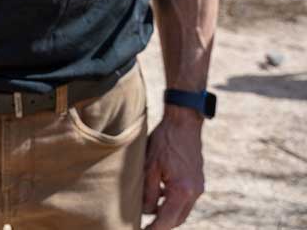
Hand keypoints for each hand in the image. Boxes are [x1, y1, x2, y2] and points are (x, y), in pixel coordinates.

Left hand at [143, 106, 204, 228]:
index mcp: (182, 191)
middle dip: (161, 225)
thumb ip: (148, 192)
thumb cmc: (164, 141)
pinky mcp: (197, 181)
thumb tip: (146, 212)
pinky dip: (172, 203)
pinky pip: (184, 200)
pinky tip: (158, 196)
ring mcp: (198, 187)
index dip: (154, 229)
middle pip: (176, 219)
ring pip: (181, 211)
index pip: (167, 220)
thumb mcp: (149, 166)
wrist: (183, 123)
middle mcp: (194, 192)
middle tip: (143, 226)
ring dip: (166, 215)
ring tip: (147, 213)